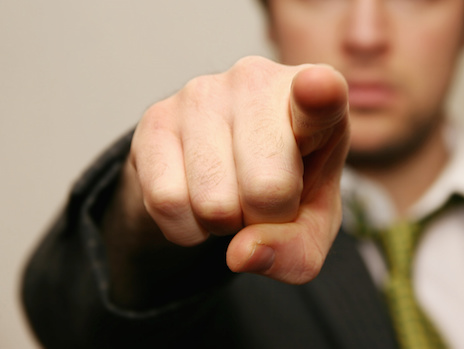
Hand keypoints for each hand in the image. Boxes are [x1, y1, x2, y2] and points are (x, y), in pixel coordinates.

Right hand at [129, 56, 349, 283]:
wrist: (221, 163)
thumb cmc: (279, 182)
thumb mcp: (308, 222)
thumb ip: (297, 248)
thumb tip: (242, 253)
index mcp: (314, 99)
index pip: (321, 95)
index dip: (319, 95)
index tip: (318, 87)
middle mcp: (255, 82)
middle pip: (268, 190)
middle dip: (263, 218)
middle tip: (260, 198)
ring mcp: (200, 94)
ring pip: (213, 203)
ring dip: (222, 222)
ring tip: (229, 193)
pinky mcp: (157, 118)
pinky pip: (167, 202)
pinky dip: (185, 224)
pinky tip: (194, 197)